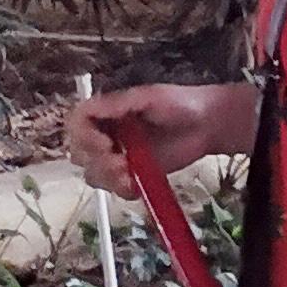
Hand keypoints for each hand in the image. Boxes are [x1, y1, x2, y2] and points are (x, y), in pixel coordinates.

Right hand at [67, 80, 248, 198]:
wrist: (209, 125)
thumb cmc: (181, 103)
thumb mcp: (149, 96)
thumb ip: (119, 103)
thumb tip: (90, 108)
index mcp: (106, 112)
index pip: (77, 124)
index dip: (84, 137)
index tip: (105, 145)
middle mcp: (106, 134)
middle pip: (80, 153)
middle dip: (96, 161)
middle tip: (120, 164)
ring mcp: (119, 155)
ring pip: (94, 173)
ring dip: (108, 178)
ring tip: (130, 177)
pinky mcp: (134, 174)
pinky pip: (116, 188)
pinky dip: (123, 190)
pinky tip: (138, 187)